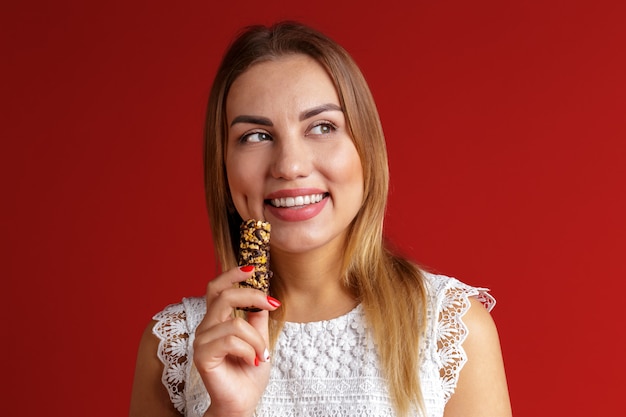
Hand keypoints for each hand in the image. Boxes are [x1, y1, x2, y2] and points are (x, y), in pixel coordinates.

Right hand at [193, 266, 280, 416]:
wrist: (243, 402)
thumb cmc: (249, 371)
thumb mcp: (259, 337)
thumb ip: (257, 316)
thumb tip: (263, 293)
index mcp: (217, 320)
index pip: (217, 287)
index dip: (231, 274)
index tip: (253, 269)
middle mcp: (206, 327)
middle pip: (224, 295)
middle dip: (252, 296)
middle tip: (272, 304)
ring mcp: (201, 341)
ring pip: (234, 322)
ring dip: (256, 339)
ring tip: (261, 355)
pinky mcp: (202, 356)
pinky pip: (230, 340)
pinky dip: (248, 350)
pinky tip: (252, 361)